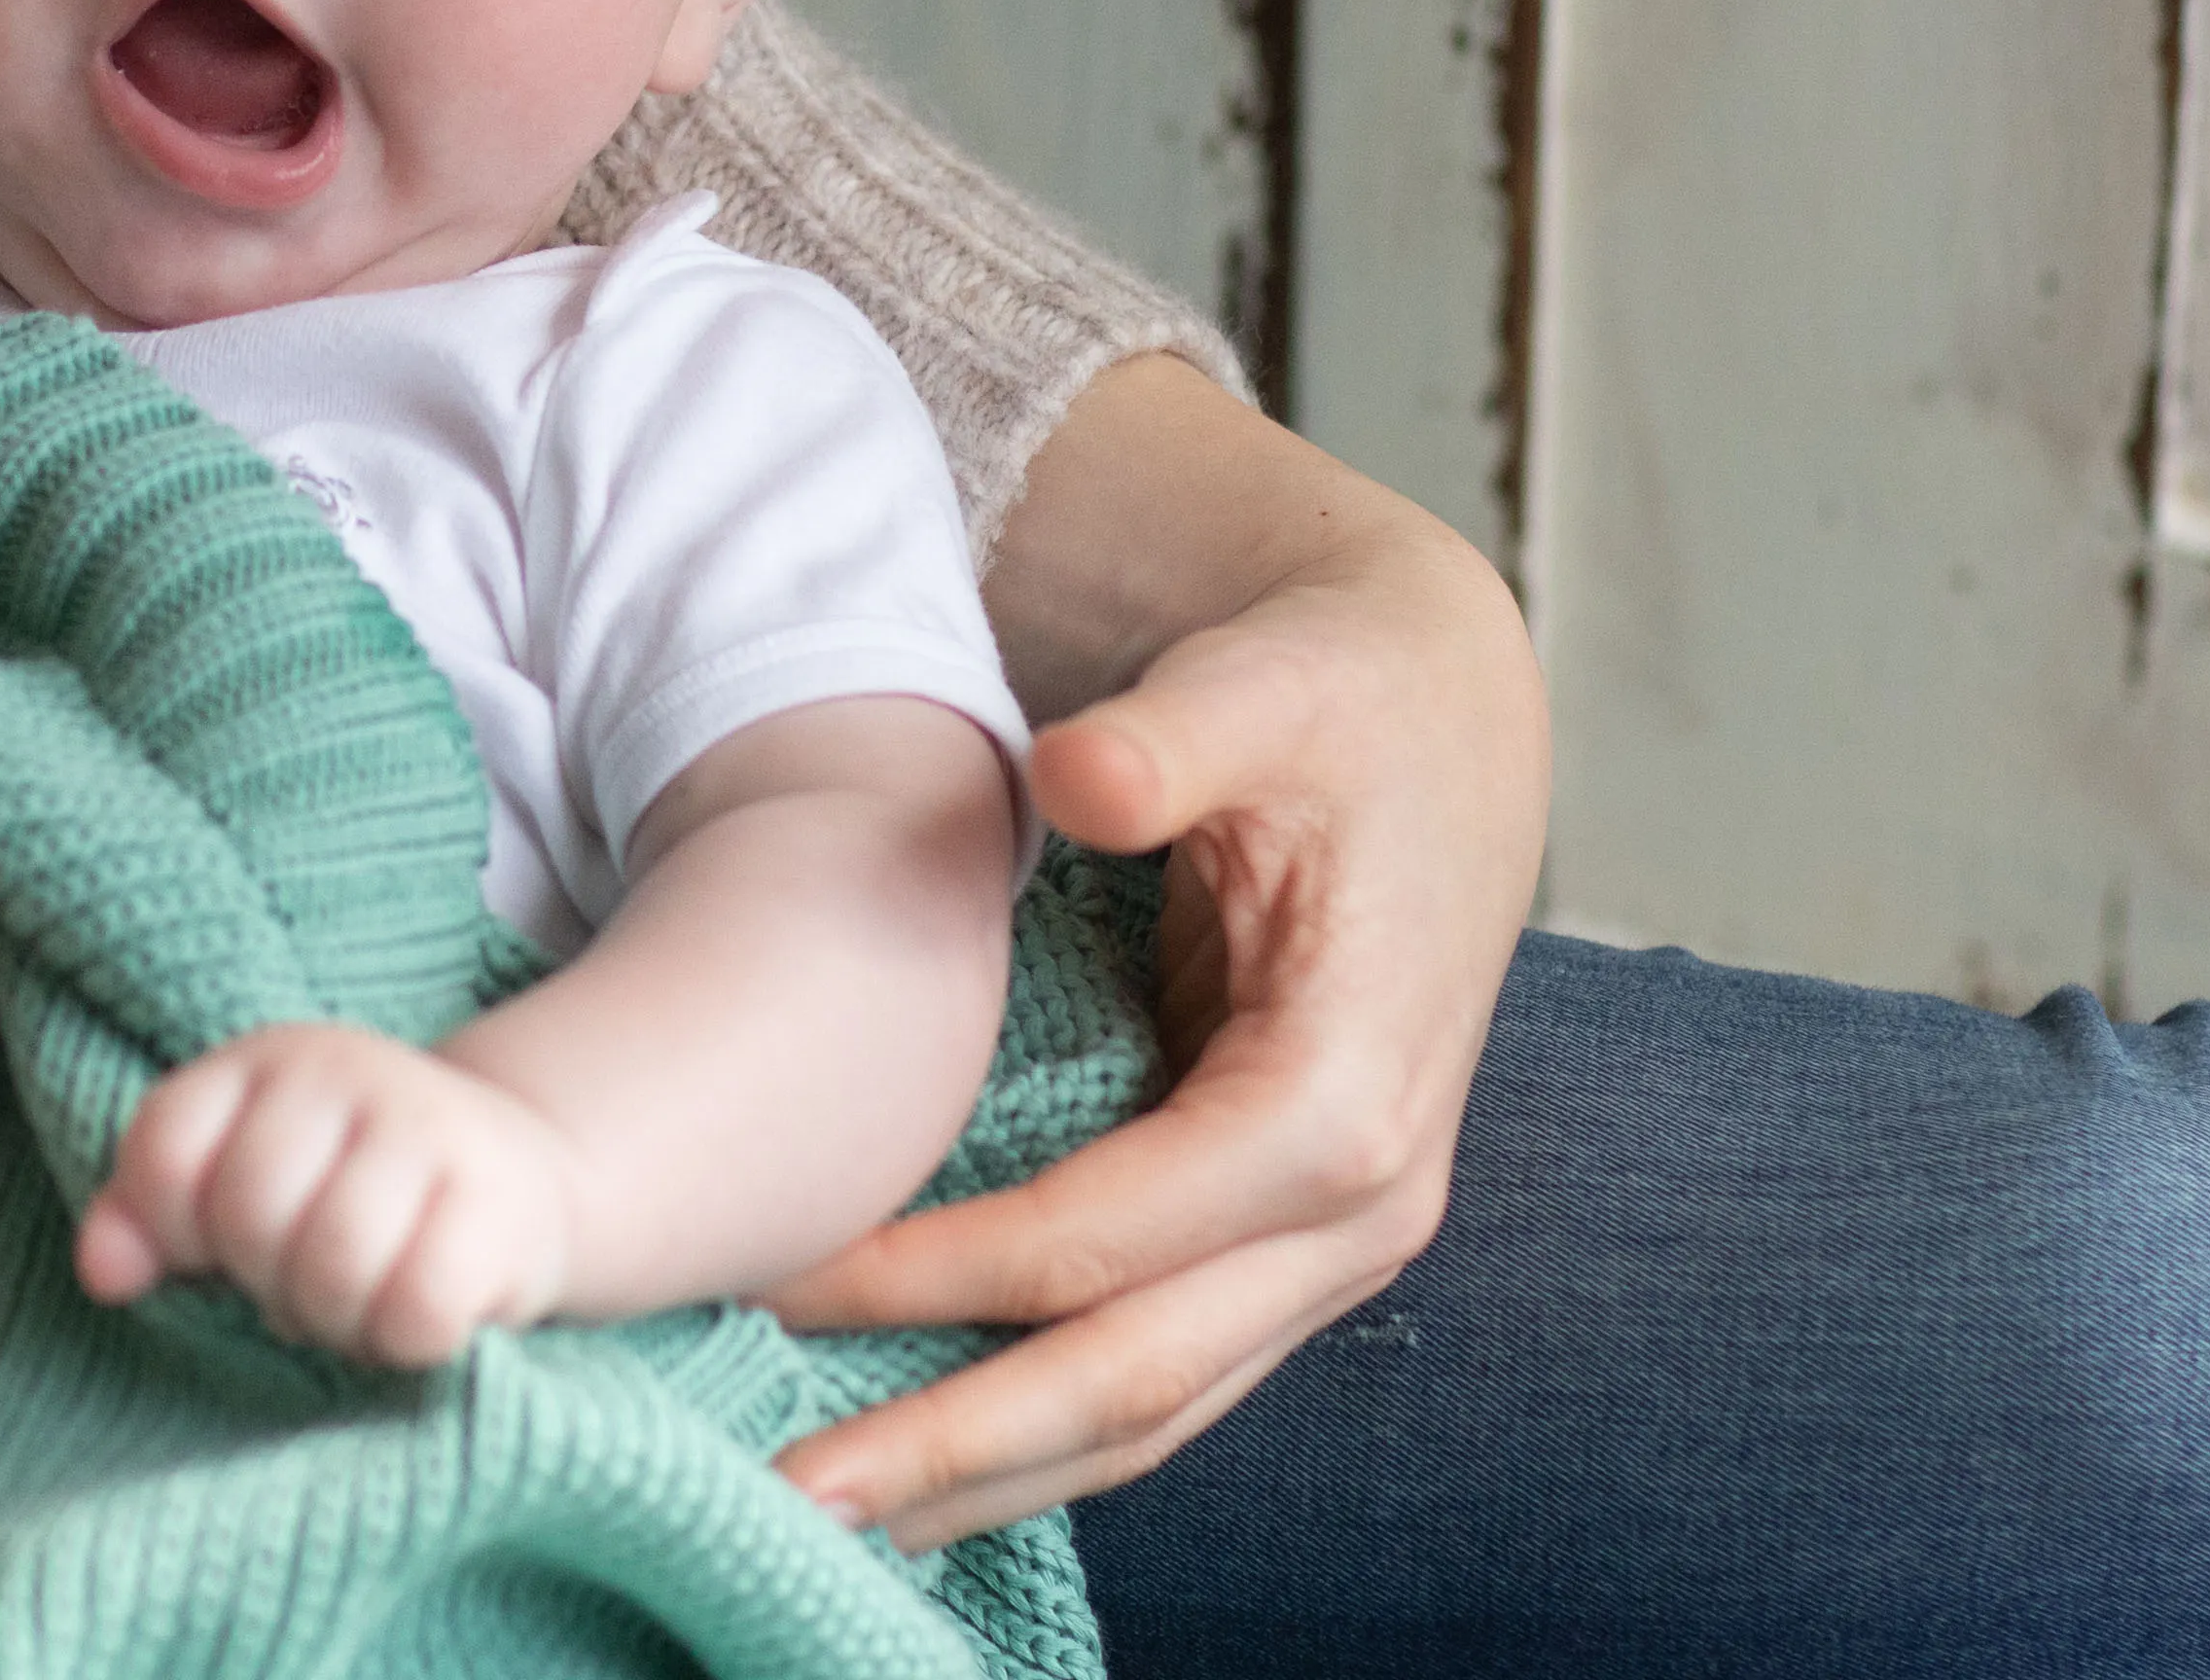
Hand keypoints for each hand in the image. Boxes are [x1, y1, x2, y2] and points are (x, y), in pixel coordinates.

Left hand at [79, 1022, 578, 1368]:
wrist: (516, 1176)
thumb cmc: (345, 1191)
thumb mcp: (237, 1181)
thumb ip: (148, 1217)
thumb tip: (103, 1273)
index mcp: (263, 1061)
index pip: (167, 1152)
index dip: (173, 1231)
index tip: (213, 1251)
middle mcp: (345, 1072)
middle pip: (249, 1217)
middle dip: (266, 1283)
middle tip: (302, 1285)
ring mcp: (428, 1130)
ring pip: (333, 1267)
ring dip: (336, 1320)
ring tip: (355, 1302)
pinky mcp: (498, 1206)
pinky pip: (417, 1311)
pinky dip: (402, 1340)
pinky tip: (413, 1315)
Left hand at [767, 357, 1546, 1550]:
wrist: (1434, 718)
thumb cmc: (1334, 700)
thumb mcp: (1261, 689)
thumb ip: (1171, 738)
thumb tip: (1082, 770)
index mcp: (1343, 1096)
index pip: (1112, 1238)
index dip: (943, 1276)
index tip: (784, 1284)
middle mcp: (1360, 1209)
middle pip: (1135, 1376)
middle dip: (952, 1446)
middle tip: (775, 1499)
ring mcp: (1329, 1245)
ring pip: (1150, 1410)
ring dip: (984, 1473)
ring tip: (813, 1520)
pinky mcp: (1286, 1243)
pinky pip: (1157, 1369)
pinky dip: (1036, 1428)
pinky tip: (914, 1460)